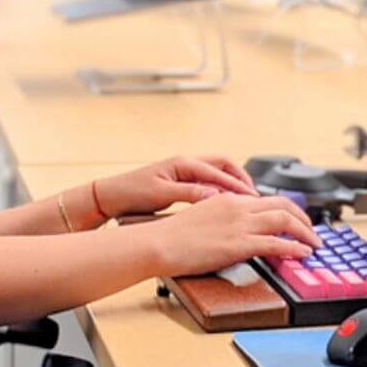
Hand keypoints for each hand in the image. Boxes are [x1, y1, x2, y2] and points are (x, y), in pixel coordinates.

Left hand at [94, 156, 257, 218]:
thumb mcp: (161, 194)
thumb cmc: (132, 193)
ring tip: (246, 199)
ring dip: (232, 183)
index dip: (237, 184)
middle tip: (254, 195)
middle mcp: (185, 163)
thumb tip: (215, 195)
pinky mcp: (180, 181)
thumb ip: (189, 193)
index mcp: (182, 163)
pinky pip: (208, 181)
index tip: (252, 197)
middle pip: (223, 164)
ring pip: (217, 172)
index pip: (218, 170)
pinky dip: (221, 189)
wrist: (111, 196)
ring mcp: (183, 171)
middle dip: (241, 178)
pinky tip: (226, 203)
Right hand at [147, 193, 321, 276]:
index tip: (294, 219)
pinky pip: (276, 244)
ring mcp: (239, 225)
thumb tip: (233, 228)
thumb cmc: (172, 234)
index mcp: (227, 198)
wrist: (159, 243)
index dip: (286, 208)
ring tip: (314, 243)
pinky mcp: (239, 244)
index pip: (265, 198)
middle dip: (303, 218)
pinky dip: (295, 248)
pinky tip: (303, 253)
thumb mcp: (200, 216)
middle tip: (312, 230)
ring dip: (305, 232)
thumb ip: (221, 217)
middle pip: (282, 205)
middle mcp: (237, 206)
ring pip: (285, 221)